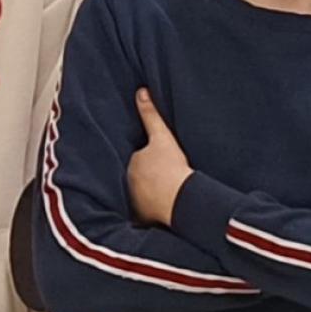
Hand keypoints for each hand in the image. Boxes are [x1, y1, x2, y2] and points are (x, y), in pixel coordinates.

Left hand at [128, 89, 191, 226]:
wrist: (184, 200)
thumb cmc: (173, 169)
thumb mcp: (163, 138)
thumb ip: (151, 115)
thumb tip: (141, 92)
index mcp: (130, 165)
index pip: (136, 159)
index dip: (146, 159)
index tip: (158, 162)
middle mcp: (126, 185)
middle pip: (135, 178)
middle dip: (143, 178)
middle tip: (161, 177)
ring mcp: (135, 203)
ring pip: (139, 196)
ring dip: (146, 195)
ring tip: (162, 192)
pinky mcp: (144, 219)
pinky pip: (145, 215)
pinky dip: (150, 213)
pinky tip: (161, 210)